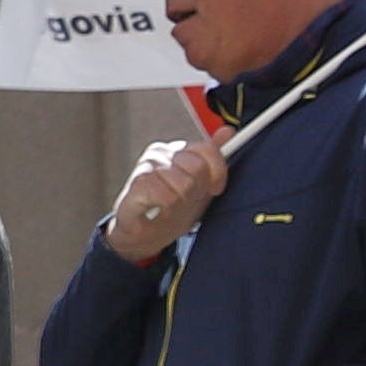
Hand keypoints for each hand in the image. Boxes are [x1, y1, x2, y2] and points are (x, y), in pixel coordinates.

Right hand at [102, 134, 226, 264]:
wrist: (143, 234)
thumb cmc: (170, 208)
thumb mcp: (200, 185)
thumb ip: (213, 159)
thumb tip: (228, 131)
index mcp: (177, 150)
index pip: (207, 149)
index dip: (217, 173)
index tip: (214, 188)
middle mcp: (160, 152)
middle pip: (198, 168)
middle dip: (196, 190)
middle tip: (184, 199)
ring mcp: (146, 166)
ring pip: (184, 183)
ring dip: (181, 201)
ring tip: (169, 205)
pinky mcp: (137, 184)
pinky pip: (167, 196)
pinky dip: (167, 208)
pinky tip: (157, 208)